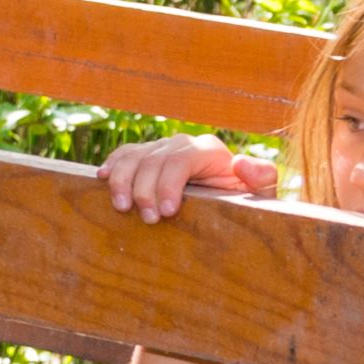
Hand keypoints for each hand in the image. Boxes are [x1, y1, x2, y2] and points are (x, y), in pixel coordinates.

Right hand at [92, 135, 274, 219]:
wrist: (232, 205)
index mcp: (209, 150)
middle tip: (147, 219)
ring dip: (122, 180)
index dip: (167, 184)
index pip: (180, 160)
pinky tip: (103, 179)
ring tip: (121, 207)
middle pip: (153, 159)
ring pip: (133, 156)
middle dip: (145, 190)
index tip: (166, 212)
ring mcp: (162, 148)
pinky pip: (124, 155)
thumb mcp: (261, 195)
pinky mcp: (147, 156)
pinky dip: (112, 165)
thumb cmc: (245, 204)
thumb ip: (261, 178)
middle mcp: (183, 143)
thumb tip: (241, 162)